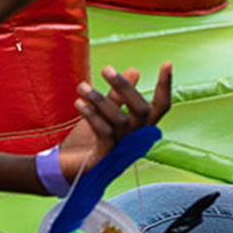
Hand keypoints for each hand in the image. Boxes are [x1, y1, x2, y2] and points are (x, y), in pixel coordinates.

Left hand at [59, 64, 172, 180]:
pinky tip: (79, 103)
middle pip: (141, 111)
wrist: (65, 169)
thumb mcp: (104, 113)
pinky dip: (92, 116)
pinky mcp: (106, 159)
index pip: (160, 107)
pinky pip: (104, 133)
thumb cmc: (87, 141)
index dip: (165, 86)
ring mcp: (122, 151)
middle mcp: (136, 140)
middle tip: (106, 69)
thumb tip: (135, 70)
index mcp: (140, 128)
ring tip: (82, 86)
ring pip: (120, 120)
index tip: (167, 63)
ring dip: (100, 100)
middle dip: (125, 87)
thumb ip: (118, 96)